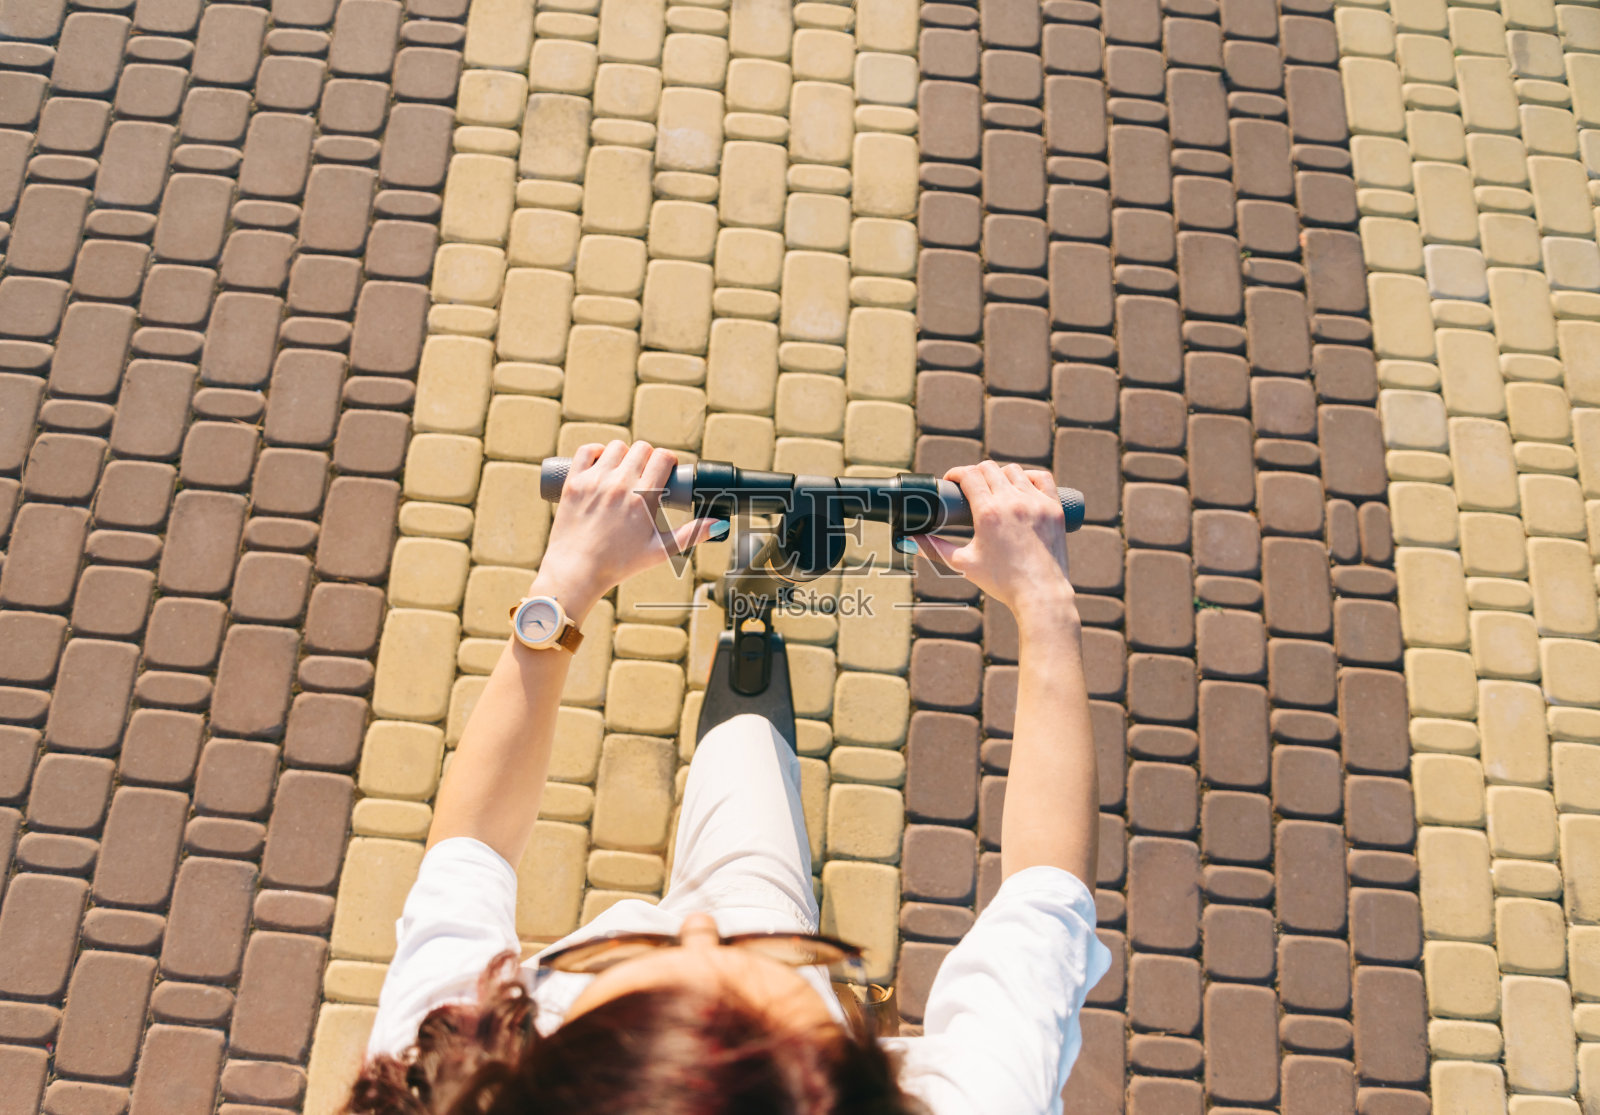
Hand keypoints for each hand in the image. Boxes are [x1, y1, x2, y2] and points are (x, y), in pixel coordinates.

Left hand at [531, 441, 722, 620]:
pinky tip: (603, 464)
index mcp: (642, 498)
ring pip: (616, 447)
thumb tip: (718, 525)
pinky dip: (597, 452)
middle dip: (648, 458)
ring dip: (624, 455)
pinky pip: (587, 450)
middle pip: (642, 448)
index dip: (668, 462)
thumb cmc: (619, 563)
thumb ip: (691, 535)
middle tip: (646, 475)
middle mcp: (618, 485)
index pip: (662, 457)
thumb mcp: (660, 551)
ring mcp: (594, 481)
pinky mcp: (574, 482)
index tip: (666, 473)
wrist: (577, 571)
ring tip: (624, 473)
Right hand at [910, 461, 1074, 616]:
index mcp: (988, 512)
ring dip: (1000, 475)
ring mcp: (1036, 503)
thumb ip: (934, 548)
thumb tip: (909, 541)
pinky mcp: (1054, 508)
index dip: (956, 473)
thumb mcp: (963, 564)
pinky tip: (1021, 487)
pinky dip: (1029, 478)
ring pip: (1014, 471)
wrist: (1040, 594)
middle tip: (970, 488)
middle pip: (989, 468)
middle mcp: (1012, 502)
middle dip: (975, 474)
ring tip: (994, 490)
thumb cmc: (1002, 581)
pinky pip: (1042, 478)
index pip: (969, 474)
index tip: (952, 481)